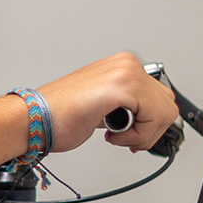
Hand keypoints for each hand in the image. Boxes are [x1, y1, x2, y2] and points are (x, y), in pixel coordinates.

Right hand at [38, 53, 178, 155]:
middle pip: (167, 105)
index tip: (131, 133)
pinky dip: (137, 135)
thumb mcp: (105, 106)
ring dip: (142, 134)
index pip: (161, 97)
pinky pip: (154, 117)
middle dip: (149, 130)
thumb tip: (149, 120)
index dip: (150, 123)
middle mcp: (127, 65)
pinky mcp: (122, 86)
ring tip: (116, 134)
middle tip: (125, 137)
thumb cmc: (60, 115)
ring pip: (164, 113)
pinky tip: (112, 134)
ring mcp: (126, 73)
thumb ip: (128, 106)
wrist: (35, 119)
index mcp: (123, 65)